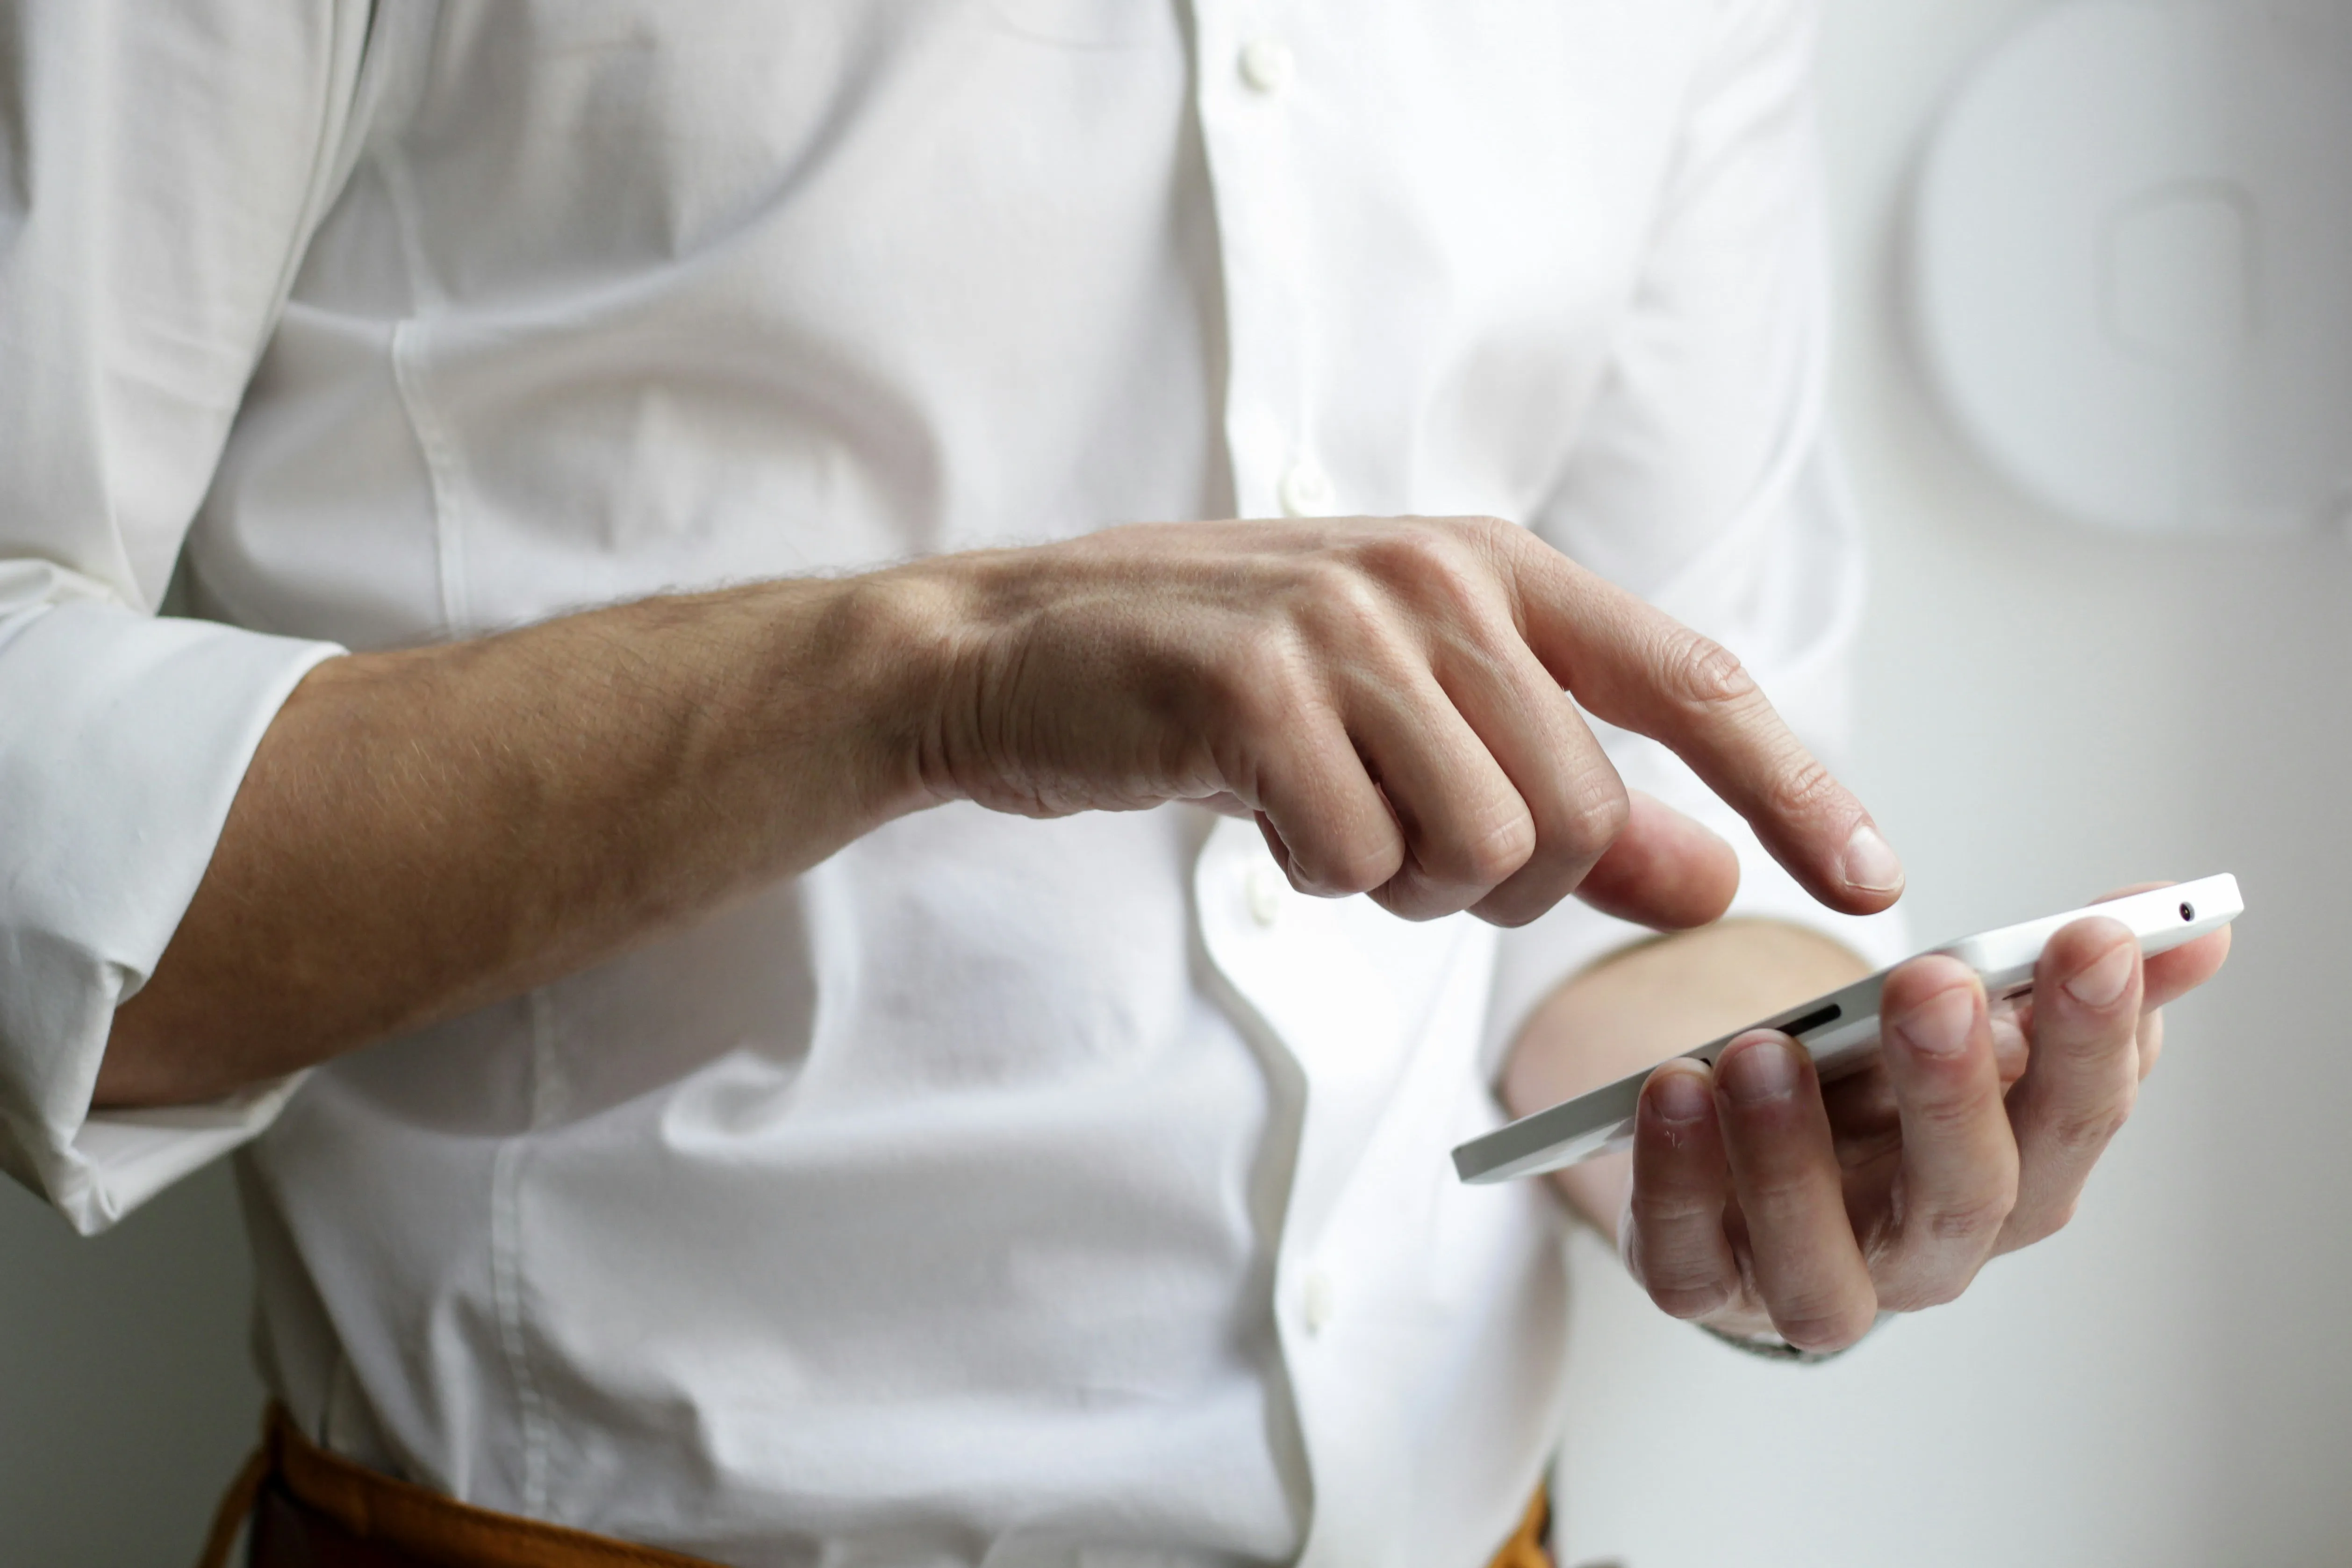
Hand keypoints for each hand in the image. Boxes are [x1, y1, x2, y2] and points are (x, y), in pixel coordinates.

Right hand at [901, 515, 1903, 928]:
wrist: (1019, 653)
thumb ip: (1571, 795)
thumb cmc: (1229, 688)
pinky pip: (1356, 860)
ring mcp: (1343, 625)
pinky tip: (1257, 811)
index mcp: (1495, 568)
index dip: (1795, 786)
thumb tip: (1712, 877)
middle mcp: (1437, 579)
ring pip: (1479, 847)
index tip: (1873, 880)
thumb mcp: (1415, 723)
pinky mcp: (1252, 688)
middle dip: (1501, 878)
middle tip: (1397, 841)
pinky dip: (1316, 875)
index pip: (1693, 683)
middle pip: (1577, 812)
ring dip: (1402, 880)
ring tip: (1323, 815)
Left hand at [1616, 889, 2231, 1349]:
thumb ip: (2062, 979)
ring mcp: (1810, 1281)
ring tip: (1762, 1050)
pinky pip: (1686, 1263)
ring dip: (1791, 1156)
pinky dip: (1675, 1183)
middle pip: (1965, 1198)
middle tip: (1933, 985)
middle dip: (1953, 1091)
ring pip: (1820, 1264)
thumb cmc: (1875, 1095)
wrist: (1750, 1157)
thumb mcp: (1964, 1026)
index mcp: (2014, 1179)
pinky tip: (1670, 1091)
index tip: (2091, 936)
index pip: (2075, 1119)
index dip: (2094, 1036)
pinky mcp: (1703, 1285)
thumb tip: (2194, 923)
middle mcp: (1926, 1252)